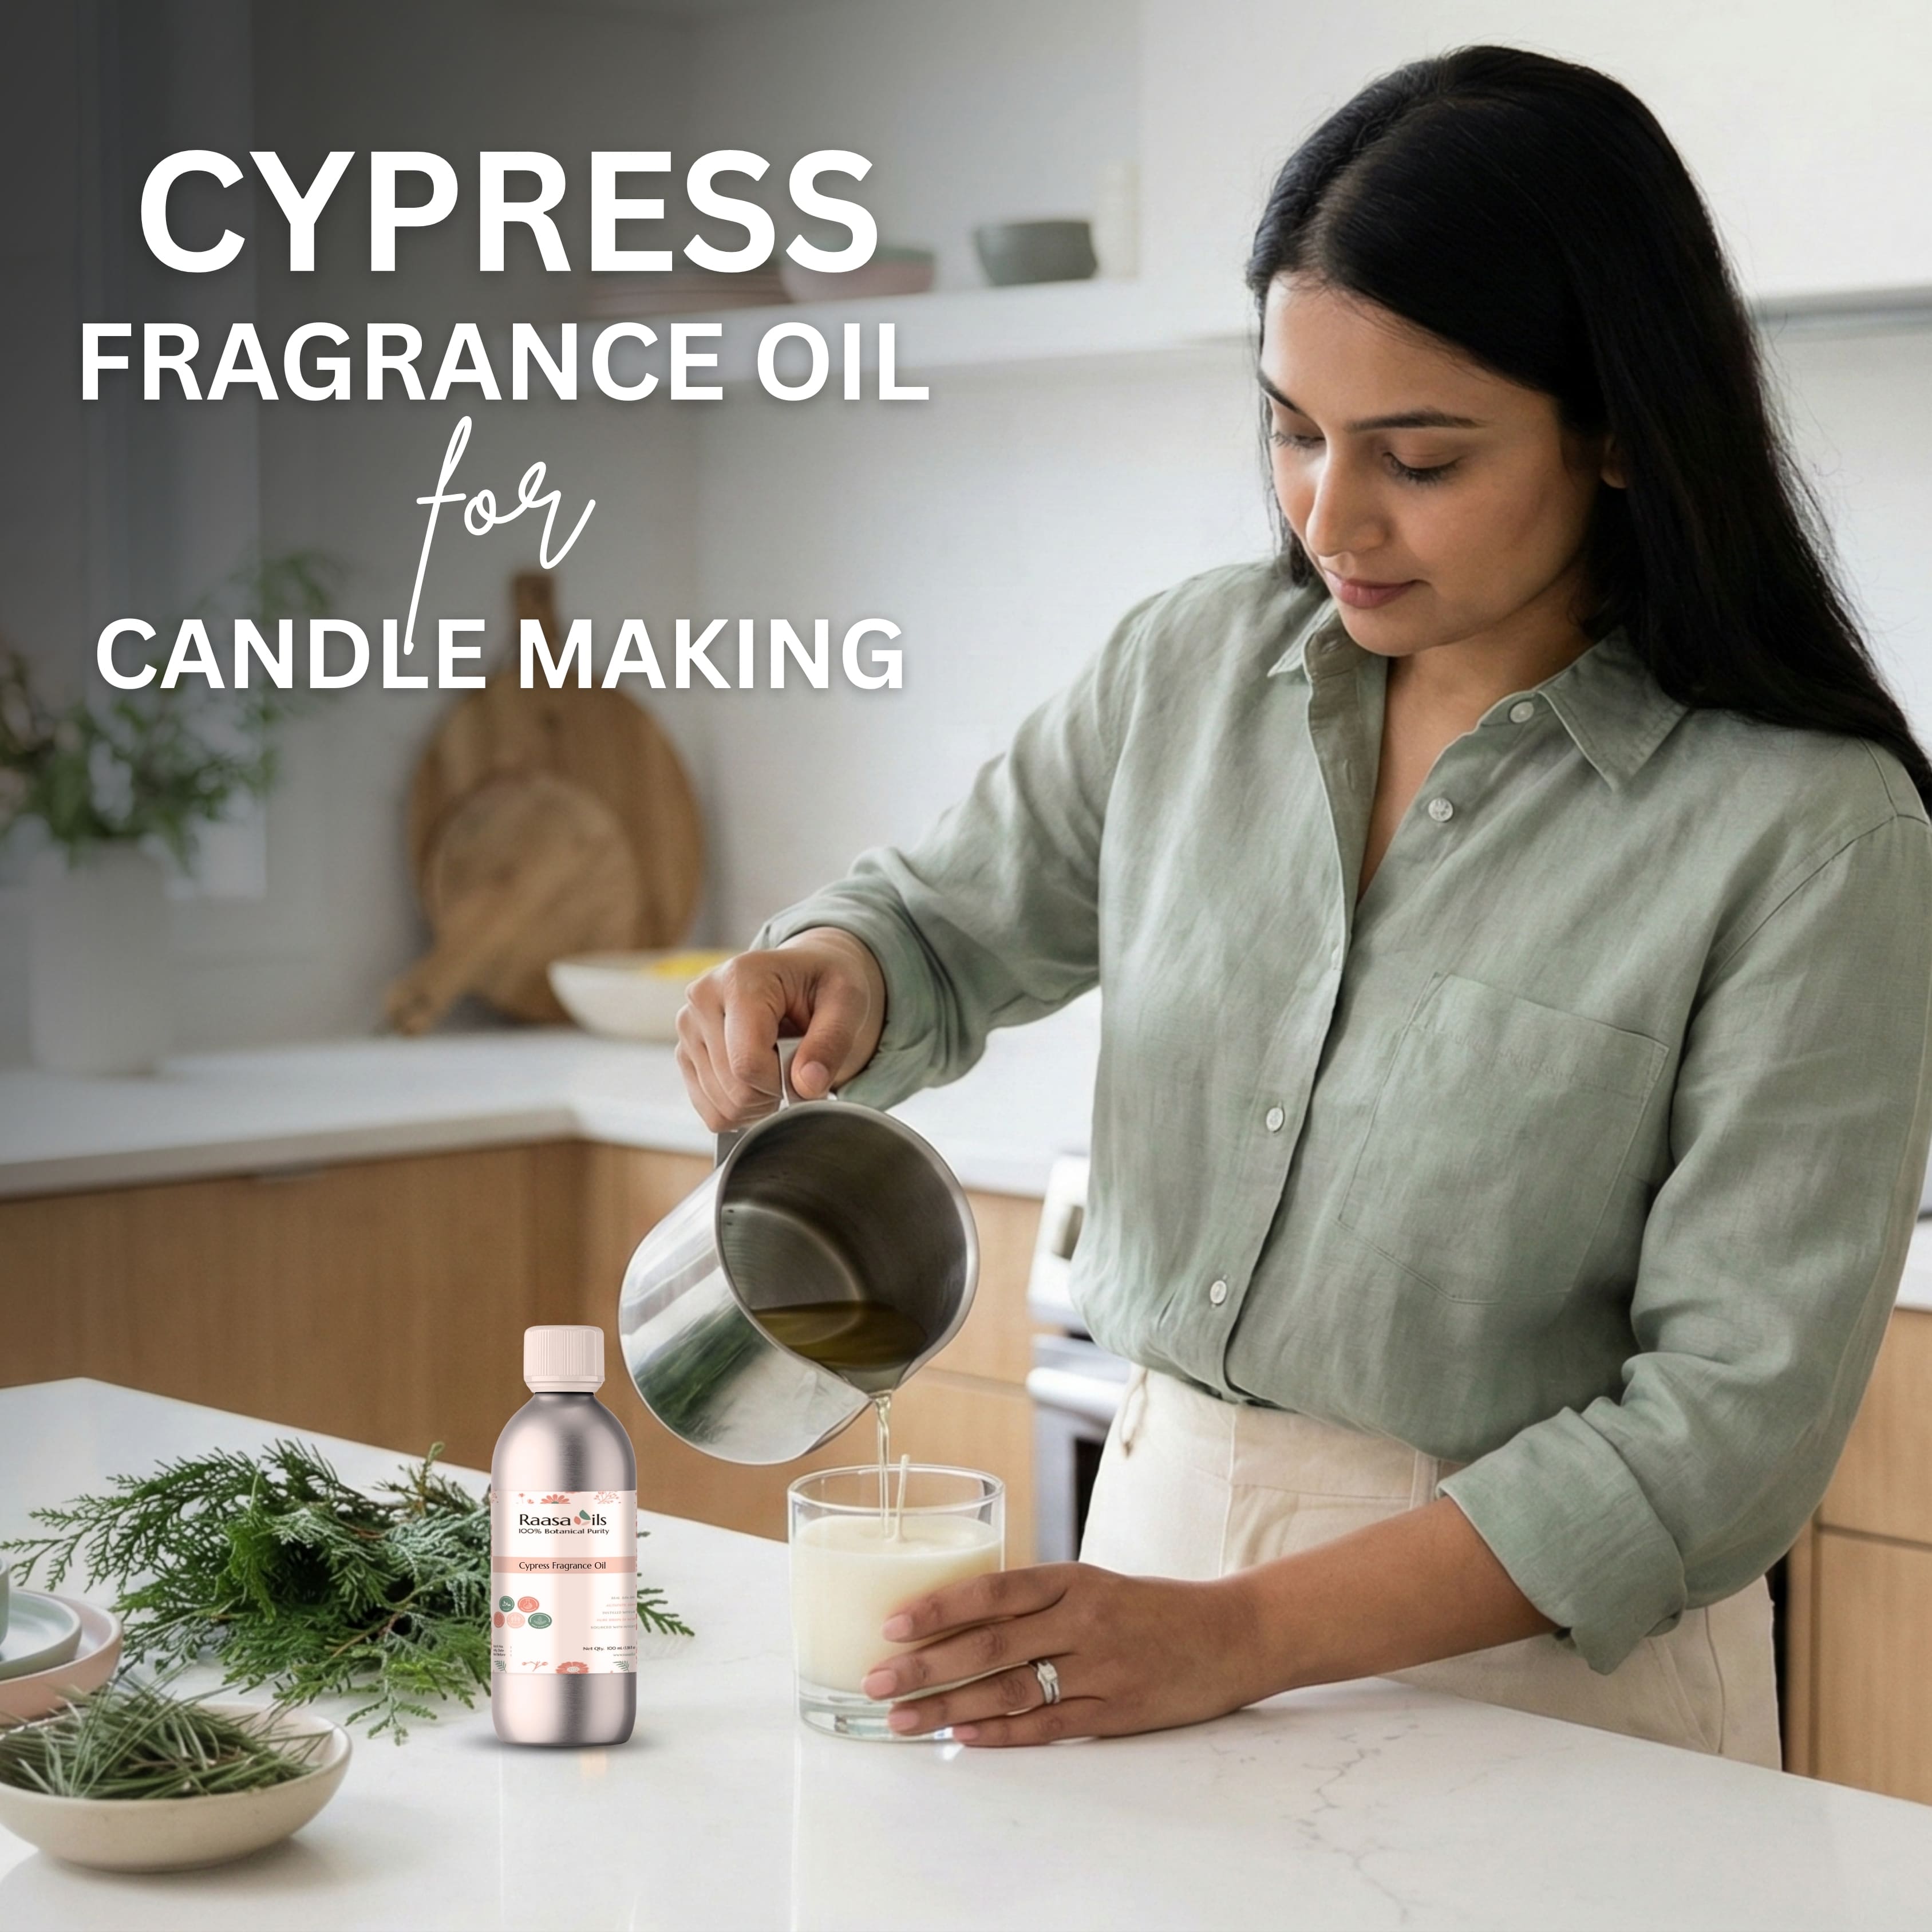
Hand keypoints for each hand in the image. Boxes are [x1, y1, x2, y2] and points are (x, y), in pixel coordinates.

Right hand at [675, 928, 886, 1128]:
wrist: (803, 977)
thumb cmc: (824, 985)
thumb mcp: (848, 1002)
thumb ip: (833, 1041)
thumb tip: (807, 1085)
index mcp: (740, 978)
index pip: (748, 1063)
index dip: (784, 1083)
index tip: (807, 1067)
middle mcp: (702, 998)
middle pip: (734, 1089)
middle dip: (775, 1093)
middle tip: (796, 1066)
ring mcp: (688, 1027)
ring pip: (721, 1106)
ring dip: (760, 1103)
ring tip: (778, 1068)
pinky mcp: (684, 1052)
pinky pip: (711, 1112)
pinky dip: (741, 1109)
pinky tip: (758, 1080)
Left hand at [859, 1563, 1260, 1746]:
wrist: (1231, 1634)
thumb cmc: (1154, 1608)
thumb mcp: (1095, 1585)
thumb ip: (1039, 1601)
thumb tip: (963, 1620)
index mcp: (1073, 1580)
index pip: (993, 1590)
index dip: (939, 1607)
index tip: (892, 1623)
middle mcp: (1082, 1620)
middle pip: (989, 1643)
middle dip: (926, 1664)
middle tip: (876, 1678)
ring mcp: (1099, 1669)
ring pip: (1009, 1689)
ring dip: (949, 1705)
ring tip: (903, 1718)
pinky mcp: (1115, 1713)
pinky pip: (1048, 1726)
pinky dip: (1001, 1734)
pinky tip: (963, 1737)